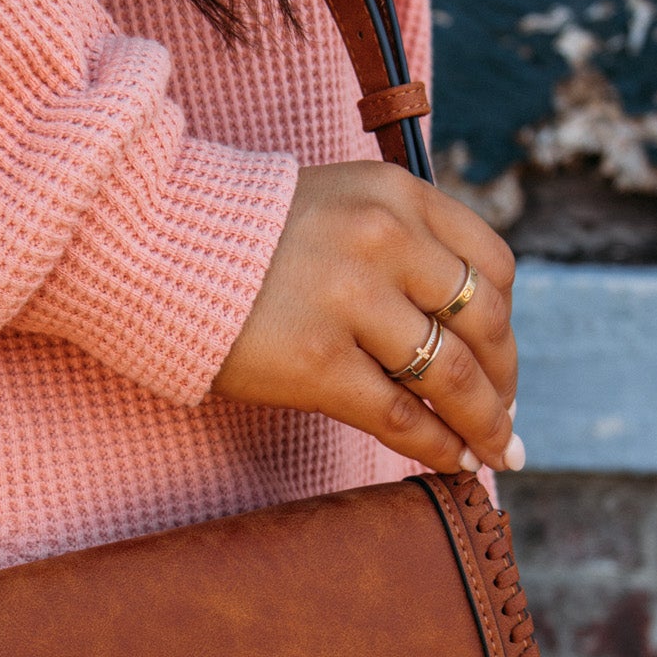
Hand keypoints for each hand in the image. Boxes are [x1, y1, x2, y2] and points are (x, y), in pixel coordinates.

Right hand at [212, 162, 523, 474]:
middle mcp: (384, 239)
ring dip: (483, 423)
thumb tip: (455, 322)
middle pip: (482, 324)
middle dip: (503, 380)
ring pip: (451, 376)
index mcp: (396, 194)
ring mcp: (352, 301)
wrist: (151, 244)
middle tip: (503, 418)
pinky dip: (439, 446)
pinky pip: (401, 416)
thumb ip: (395, 243)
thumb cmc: (239, 236)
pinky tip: (452, 462)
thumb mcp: (334, 204)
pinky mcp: (317, 362)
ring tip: (493, 452)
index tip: (500, 358)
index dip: (506, 323)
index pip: (492, 265)